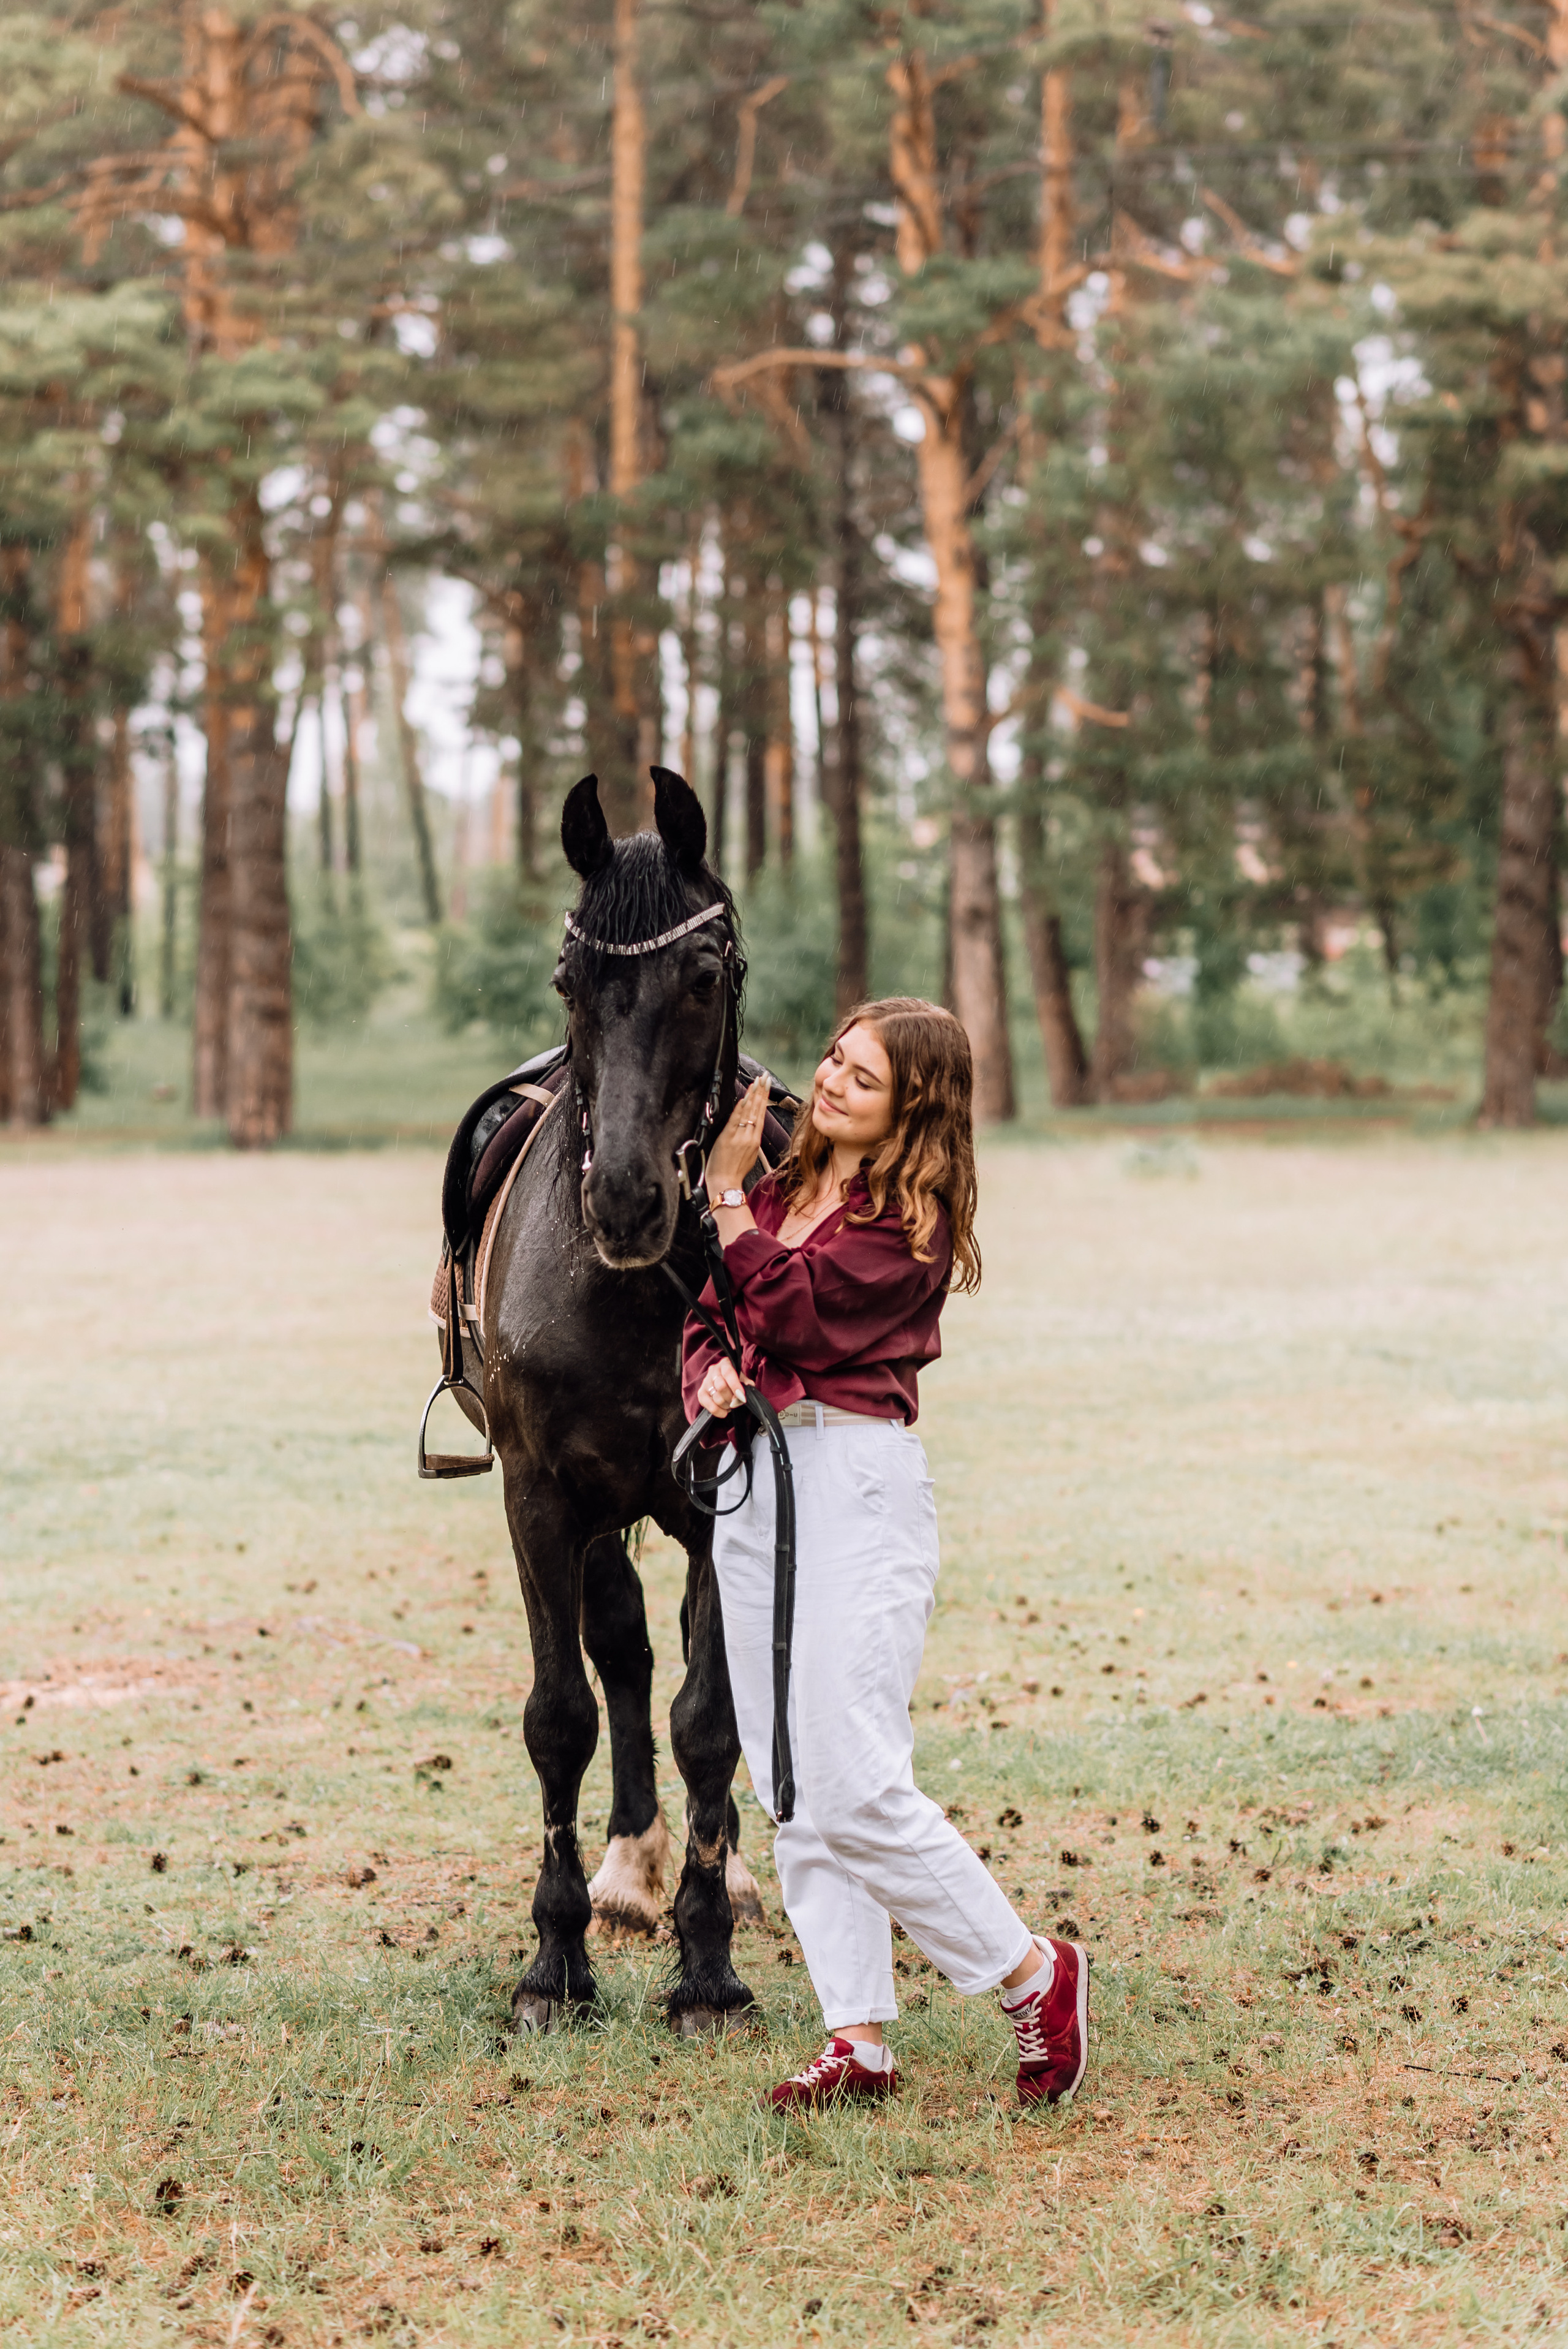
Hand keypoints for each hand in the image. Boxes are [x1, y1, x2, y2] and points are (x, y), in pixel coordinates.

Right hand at [697, 1357, 746, 1415]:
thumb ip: (746, 1383)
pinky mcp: (700, 1393)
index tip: (742, 1397)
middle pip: (721, 1386)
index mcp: (725, 1364)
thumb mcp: (742, 1378)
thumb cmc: (734, 1380)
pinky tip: (724, 1412)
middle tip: (737, 1403)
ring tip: (731, 1405)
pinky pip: (707, 1405)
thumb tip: (749, 1388)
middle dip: (731, 1398)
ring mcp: (705, 1382)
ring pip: (716, 1397)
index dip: (735, 1386)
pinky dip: (717, 1411)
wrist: (722, 1381)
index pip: (728, 1373)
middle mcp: (713, 1371)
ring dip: (726, 1405)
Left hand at [705, 1072, 769, 1198]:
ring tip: (756, 1082)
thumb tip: (751, 1130)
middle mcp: (750, 1137)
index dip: (764, 1099)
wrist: (726, 1183)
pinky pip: (735, 1120)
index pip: (761, 1115)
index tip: (766, 1086)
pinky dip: (739, 1108)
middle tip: (765, 1078)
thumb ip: (750, 1141)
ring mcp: (739, 1136)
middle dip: (761, 1092)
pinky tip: (743, 1097)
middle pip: (757, 1110)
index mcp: (755, 1141)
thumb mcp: (749, 1156)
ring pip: (748, 1113)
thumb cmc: (735, 1172)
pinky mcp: (727, 1138)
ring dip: (752, 1095)